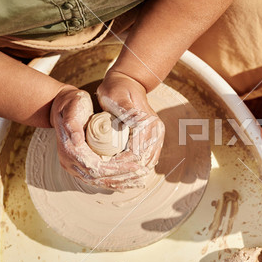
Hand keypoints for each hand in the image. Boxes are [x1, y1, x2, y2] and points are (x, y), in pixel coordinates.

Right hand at [50, 86, 141, 188]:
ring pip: (99, 181)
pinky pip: (98, 179)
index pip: (96, 167)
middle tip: (142, 173)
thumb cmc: (71, 104)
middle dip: (122, 177)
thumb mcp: (72, 108)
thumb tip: (76, 141)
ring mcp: (73, 167)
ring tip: (139, 181)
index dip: (117, 169)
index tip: (136, 166)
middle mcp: (69, 162)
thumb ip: (72, 123)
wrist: (60, 107)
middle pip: (99, 177)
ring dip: (120, 183)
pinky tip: (127, 183)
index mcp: (69, 150)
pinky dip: (114, 182)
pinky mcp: (80, 167)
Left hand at [97, 70, 164, 185]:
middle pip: (144, 161)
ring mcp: (157, 134)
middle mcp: (156, 130)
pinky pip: (149, 158)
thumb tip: (137, 125)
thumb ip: (126, 111)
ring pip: (148, 162)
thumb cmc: (117, 88)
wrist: (128, 82)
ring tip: (115, 178)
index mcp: (148, 123)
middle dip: (127, 173)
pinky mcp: (154, 137)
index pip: (136, 154)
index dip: (121, 165)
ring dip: (133, 172)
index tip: (104, 169)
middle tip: (107, 178)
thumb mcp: (117, 96)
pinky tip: (124, 172)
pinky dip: (137, 167)